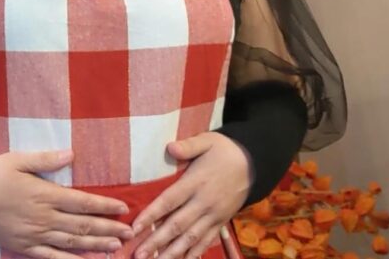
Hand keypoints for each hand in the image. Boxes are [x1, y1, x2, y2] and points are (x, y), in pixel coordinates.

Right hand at [0, 150, 135, 258]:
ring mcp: (35, 236)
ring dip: (97, 246)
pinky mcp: (25, 248)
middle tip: (131, 232)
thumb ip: (46, 159)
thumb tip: (72, 154)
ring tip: (117, 247)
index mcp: (45, 194)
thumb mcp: (17, 160)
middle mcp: (44, 218)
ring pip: (73, 243)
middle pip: (83, 226)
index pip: (83, 202)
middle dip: (109, 229)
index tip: (124, 209)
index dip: (106, 206)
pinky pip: (53, 258)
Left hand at [131, 133, 251, 258]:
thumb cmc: (224, 150)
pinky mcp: (221, 222)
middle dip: (156, 242)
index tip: (135, 228)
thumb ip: (188, 146)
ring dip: (172, 253)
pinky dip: (194, 253)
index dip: (151, 215)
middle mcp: (204, 202)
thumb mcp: (207, 141)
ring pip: (190, 238)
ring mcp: (214, 215)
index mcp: (196, 182)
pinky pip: (206, 241)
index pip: (169, 201)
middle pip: (177, 225)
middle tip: (138, 254)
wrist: (254, 163)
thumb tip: (170, 147)